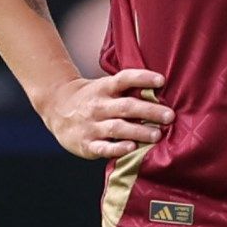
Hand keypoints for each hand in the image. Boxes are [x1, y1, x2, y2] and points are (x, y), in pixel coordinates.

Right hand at [34, 69, 173, 159]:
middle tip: (169, 116)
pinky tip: (131, 148)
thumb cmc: (92, 98)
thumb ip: (128, 90)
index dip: (143, 78)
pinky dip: (117, 148)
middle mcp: (98, 105)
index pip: (124, 79)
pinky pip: (103, 147)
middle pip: (126, 106)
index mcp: (104, 88)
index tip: (161, 80)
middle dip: (149, 111)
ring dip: (138, 131)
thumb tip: (162, 93)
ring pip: (117, 128)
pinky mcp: (86, 144)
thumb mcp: (105, 87)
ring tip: (157, 135)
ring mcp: (91, 125)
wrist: (57, 107)